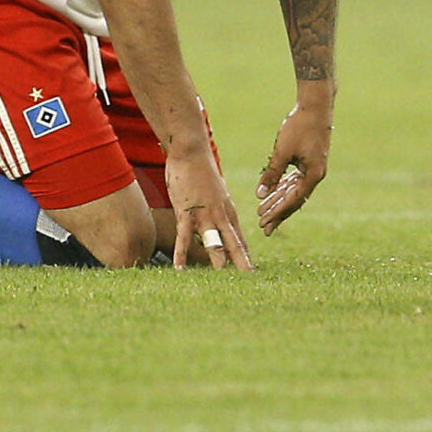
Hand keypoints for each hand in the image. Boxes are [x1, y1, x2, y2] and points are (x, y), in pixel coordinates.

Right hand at [165, 148, 252, 270]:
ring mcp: (205, 215)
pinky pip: (184, 237)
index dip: (245, 256)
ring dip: (218, 260)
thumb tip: (218, 219)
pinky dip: (181, 254)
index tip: (251, 272)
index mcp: (228, 210)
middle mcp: (221, 215)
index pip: (240, 239)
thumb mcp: (216, 191)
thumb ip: (218, 207)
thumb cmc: (201, 170)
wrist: (191, 151)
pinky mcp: (187, 212)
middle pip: (234, 244)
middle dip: (241, 263)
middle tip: (249, 281)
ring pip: (214, 242)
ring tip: (222, 279)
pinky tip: (180, 268)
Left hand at [256, 94, 332, 234]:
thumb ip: (272, 173)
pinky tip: (272, 193)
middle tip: (264, 228)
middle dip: (278, 213)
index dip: (277, 212)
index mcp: (313, 175)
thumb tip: (261, 194)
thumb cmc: (299, 126)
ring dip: (279, 201)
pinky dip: (283, 187)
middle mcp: (316, 175)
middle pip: (295, 200)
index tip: (264, 223)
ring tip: (264, 212)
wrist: (315, 106)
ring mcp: (314, 168)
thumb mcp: (282, 151)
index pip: (293, 201)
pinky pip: (295, 180)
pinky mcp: (309, 160)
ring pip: (294, 190)